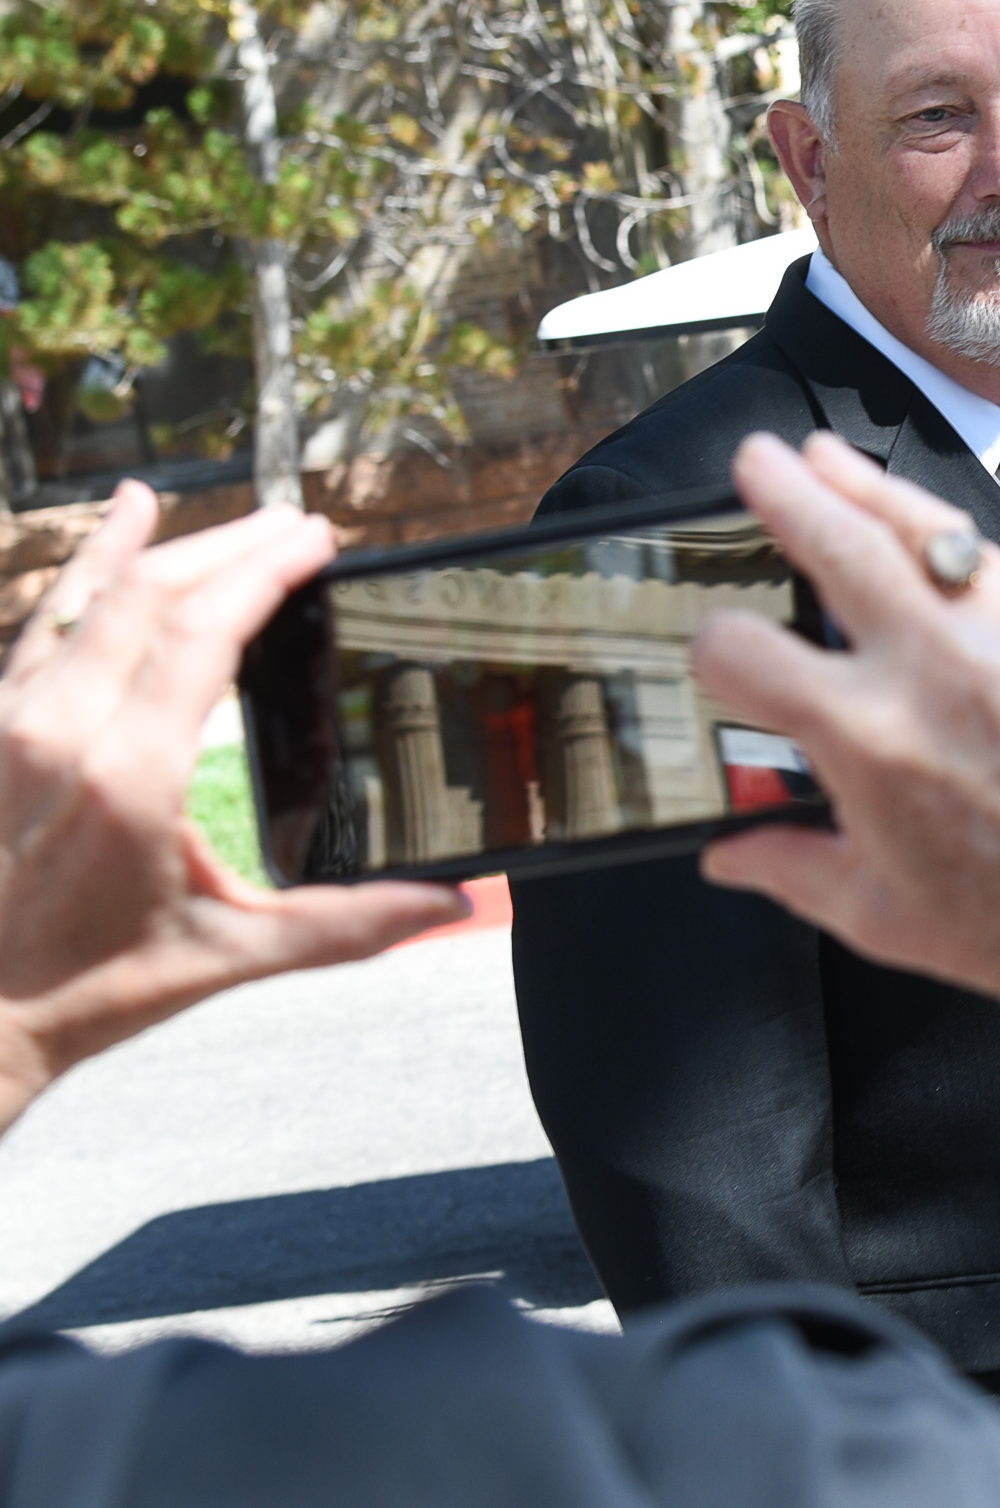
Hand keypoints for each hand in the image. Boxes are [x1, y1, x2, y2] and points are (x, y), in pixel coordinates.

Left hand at [0, 485, 465, 1131]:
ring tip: (226, 517)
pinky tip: (120, 522)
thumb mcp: (227, 955)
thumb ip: (346, 924)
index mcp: (127, 778)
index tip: (316, 540)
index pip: (201, 633)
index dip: (263, 573)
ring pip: (89, 595)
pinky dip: (86, 566)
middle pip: (148, 593)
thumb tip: (448, 904)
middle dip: (229, 546)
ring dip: (163, 546)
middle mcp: (57, 732)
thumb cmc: (85, 989)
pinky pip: (43, 621)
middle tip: (295, 524)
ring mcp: (8, 724)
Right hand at [694, 433, 999, 1044]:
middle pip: (834, 543)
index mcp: (862, 740)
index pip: (742, 651)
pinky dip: (947, 532)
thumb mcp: (876, 914)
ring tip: (825, 459)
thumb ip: (789, 867)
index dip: (714, 647)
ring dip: (865, 485)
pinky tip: (923, 523)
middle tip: (757, 462)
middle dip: (784, 492)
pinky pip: (991, 560)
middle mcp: (929, 672)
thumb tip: (730, 853)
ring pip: (920, 530)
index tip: (721, 651)